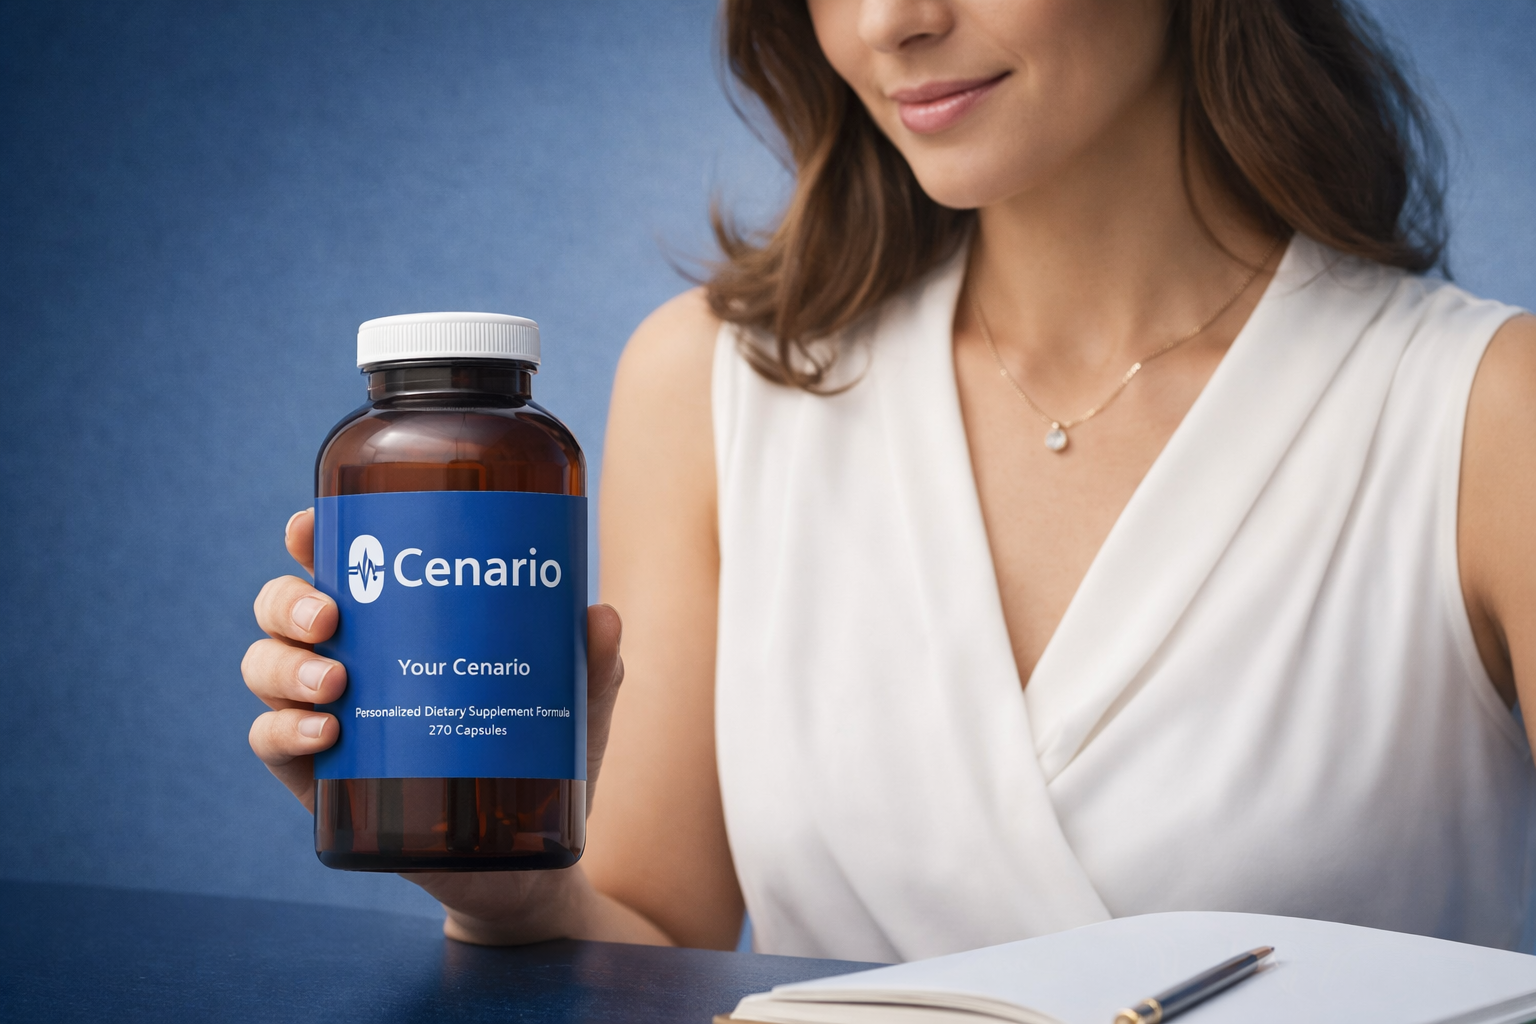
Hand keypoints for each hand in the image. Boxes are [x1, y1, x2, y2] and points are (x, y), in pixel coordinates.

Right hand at [243, 508, 641, 944]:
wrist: (523, 867)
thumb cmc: (542, 764)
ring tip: (334, 681)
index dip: (311, 538)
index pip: (342, 565)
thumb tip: (600, 615)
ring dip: (284, 666)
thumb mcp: (574, 709)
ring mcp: (328, 719)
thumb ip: (591, 665)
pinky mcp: (322, 783)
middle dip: (289, 602)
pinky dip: (285, 732)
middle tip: (331, 615)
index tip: (308, 525)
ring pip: (265, 669)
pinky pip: (272, 744)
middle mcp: (352, 660)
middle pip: (282, 609)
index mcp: (400, 624)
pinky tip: (326, 734)